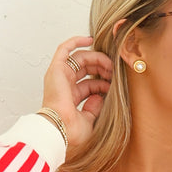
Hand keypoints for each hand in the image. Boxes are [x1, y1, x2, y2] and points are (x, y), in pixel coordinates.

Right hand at [41, 36, 112, 151]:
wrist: (60, 130)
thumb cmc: (71, 131)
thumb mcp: (89, 121)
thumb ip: (95, 108)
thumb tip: (101, 96)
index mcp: (70, 99)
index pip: (89, 85)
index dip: (103, 83)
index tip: (114, 85)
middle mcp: (64, 86)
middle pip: (85, 70)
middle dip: (102, 68)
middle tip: (114, 71)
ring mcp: (59, 76)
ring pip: (80, 59)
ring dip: (96, 58)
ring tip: (109, 63)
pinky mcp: (56, 69)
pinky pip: (65, 49)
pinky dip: (76, 41)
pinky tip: (90, 39)